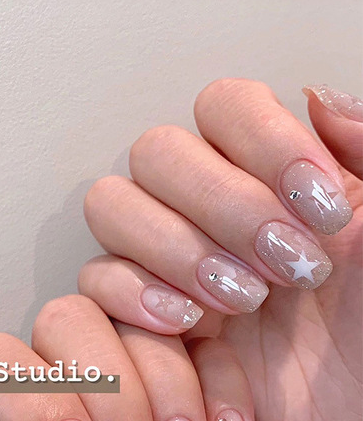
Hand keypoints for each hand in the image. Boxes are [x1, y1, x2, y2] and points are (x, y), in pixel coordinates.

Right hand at [79, 80, 361, 420]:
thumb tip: (319, 98)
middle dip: (220, 204)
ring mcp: (172, 259)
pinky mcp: (145, 316)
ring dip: (171, 245)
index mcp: (270, 173)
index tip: (322, 207)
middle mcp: (212, 206)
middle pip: (158, 153)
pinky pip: (98, 279)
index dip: (263, 143)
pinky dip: (134, 292)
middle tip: (289, 264)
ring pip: (113, 204)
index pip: (227, 108)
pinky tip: (191, 323)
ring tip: (243, 298)